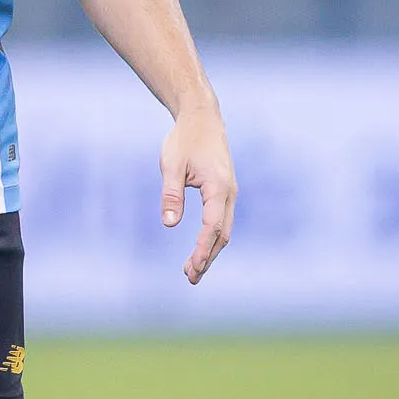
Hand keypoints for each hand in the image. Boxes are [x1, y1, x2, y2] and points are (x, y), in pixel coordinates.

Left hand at [160, 102, 235, 283]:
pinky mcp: (224, 193)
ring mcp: (229, 193)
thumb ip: (171, 194)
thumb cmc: (184, 140)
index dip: (203, 249)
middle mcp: (229, 193)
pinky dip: (212, 239)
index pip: (212, 226)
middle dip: (208, 257)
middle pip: (222, 234)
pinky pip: (221, 221)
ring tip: (192, 272)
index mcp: (218, 187)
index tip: (193, 267)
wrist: (202, 120)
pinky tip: (200, 250)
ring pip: (223, 230)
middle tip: (191, 278)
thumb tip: (169, 223)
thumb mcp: (171, 165)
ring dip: (210, 251)